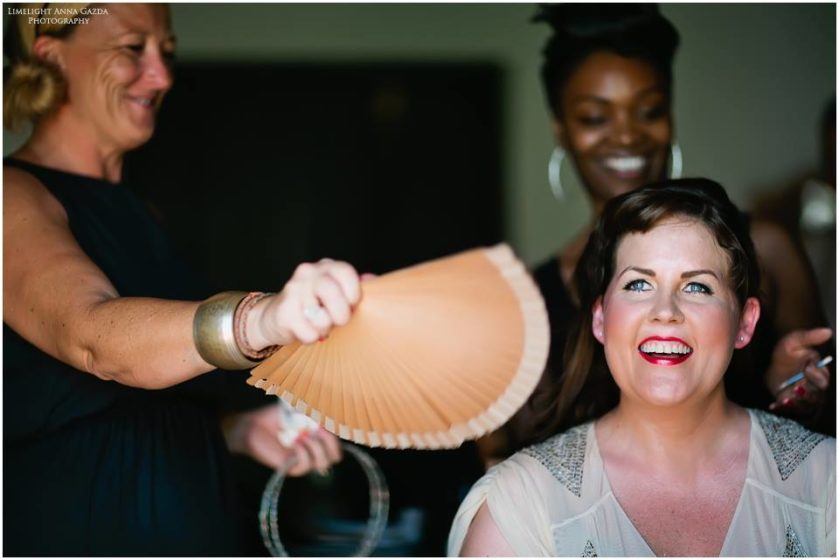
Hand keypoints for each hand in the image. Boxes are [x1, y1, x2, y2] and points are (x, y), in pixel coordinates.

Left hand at [221, 404, 341, 475]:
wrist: (254, 426)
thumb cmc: (275, 417)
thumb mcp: (300, 410)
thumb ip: (316, 414)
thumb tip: (332, 418)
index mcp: (317, 439)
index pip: (337, 445)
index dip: (336, 434)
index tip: (326, 422)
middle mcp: (313, 452)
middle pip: (335, 457)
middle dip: (330, 442)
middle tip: (318, 430)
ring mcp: (303, 461)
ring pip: (324, 463)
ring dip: (316, 447)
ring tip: (303, 436)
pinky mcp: (291, 468)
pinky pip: (306, 465)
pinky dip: (303, 451)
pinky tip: (294, 442)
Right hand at [249, 259, 361, 347]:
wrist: (275, 316)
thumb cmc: (315, 305)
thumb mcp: (336, 291)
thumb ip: (356, 286)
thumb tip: (372, 279)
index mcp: (325, 267)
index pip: (345, 272)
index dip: (354, 293)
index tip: (352, 305)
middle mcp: (307, 273)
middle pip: (332, 293)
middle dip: (341, 314)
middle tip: (340, 321)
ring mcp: (292, 291)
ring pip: (321, 318)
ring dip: (325, 329)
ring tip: (319, 325)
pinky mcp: (283, 312)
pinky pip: (309, 333)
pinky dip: (311, 338)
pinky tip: (305, 330)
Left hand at [766, 327, 831, 412]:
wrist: (771, 368)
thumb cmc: (786, 354)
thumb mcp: (794, 342)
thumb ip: (809, 337)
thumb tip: (828, 331)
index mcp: (819, 372)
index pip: (824, 378)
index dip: (817, 374)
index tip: (807, 367)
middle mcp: (815, 387)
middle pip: (817, 393)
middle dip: (808, 390)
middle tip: (797, 385)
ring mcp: (804, 397)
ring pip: (806, 403)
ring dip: (797, 400)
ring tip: (787, 396)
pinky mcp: (793, 405)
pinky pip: (790, 410)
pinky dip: (783, 407)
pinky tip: (775, 404)